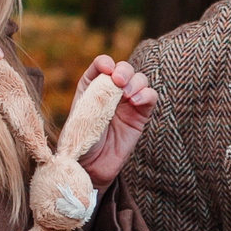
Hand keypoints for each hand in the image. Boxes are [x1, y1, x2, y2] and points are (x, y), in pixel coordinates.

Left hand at [75, 55, 155, 188]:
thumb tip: (109, 78)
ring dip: (136, 82)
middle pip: (124, 69)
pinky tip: (135, 102)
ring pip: (140, 79)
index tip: (105, 69)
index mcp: (92, 87)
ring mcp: (127, 103)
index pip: (102, 65)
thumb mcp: (80, 116)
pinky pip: (150, 97)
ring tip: (127, 95)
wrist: (89, 168)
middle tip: (118, 81)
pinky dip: (146, 95)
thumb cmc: (79, 143)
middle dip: (124, 70)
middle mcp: (111, 92)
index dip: (105, 63)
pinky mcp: (140, 116)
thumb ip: (93, 96)